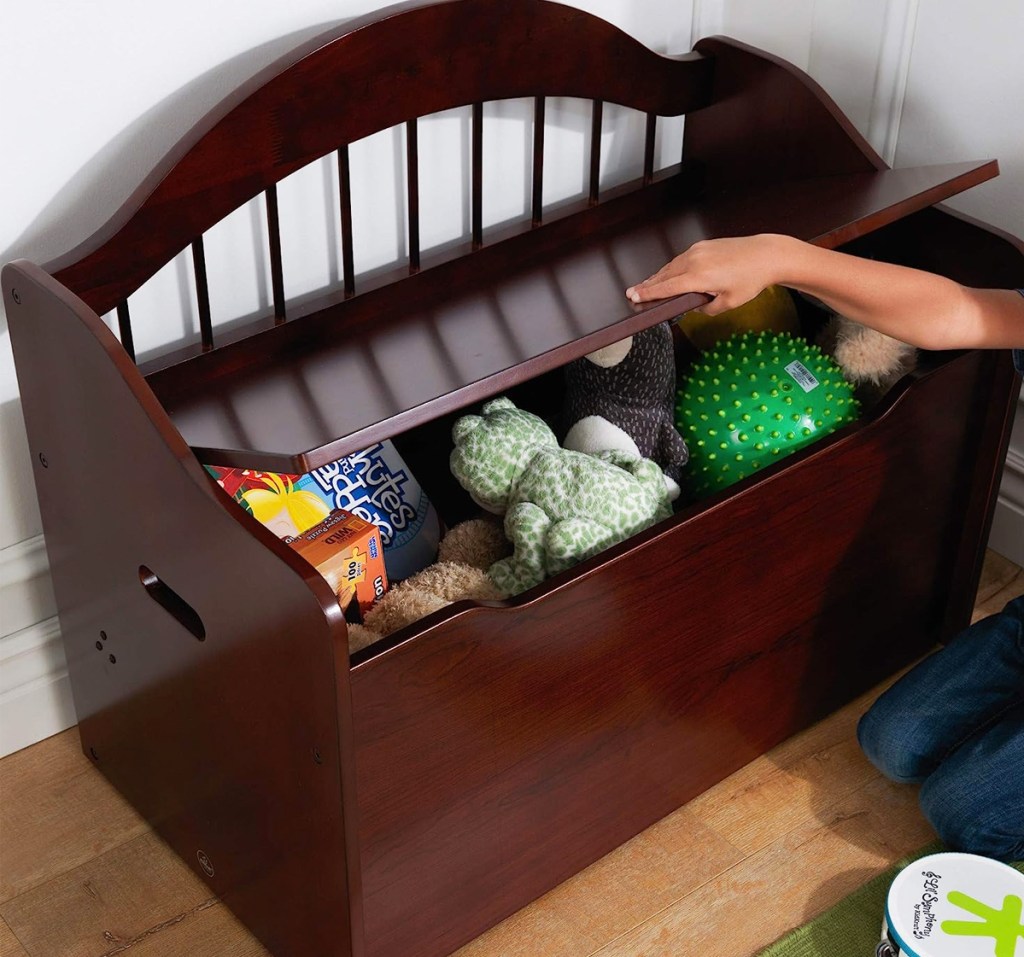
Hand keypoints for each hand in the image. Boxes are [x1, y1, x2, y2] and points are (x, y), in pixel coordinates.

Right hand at [625, 235, 789, 315]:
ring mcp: (698, 251)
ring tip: (647, 286)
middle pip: (664, 276)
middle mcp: (695, 261)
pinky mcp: (703, 246)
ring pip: (671, 266)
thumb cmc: (751, 278)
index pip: (666, 288)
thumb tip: (694, 307)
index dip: (648, 294)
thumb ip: (706, 309)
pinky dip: (671, 268)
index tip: (633, 297)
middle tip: (632, 293)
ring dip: (658, 276)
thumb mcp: (728, 303)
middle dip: (647, 285)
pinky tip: (668, 274)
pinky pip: (681, 259)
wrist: (765, 255)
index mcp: (699, 277)